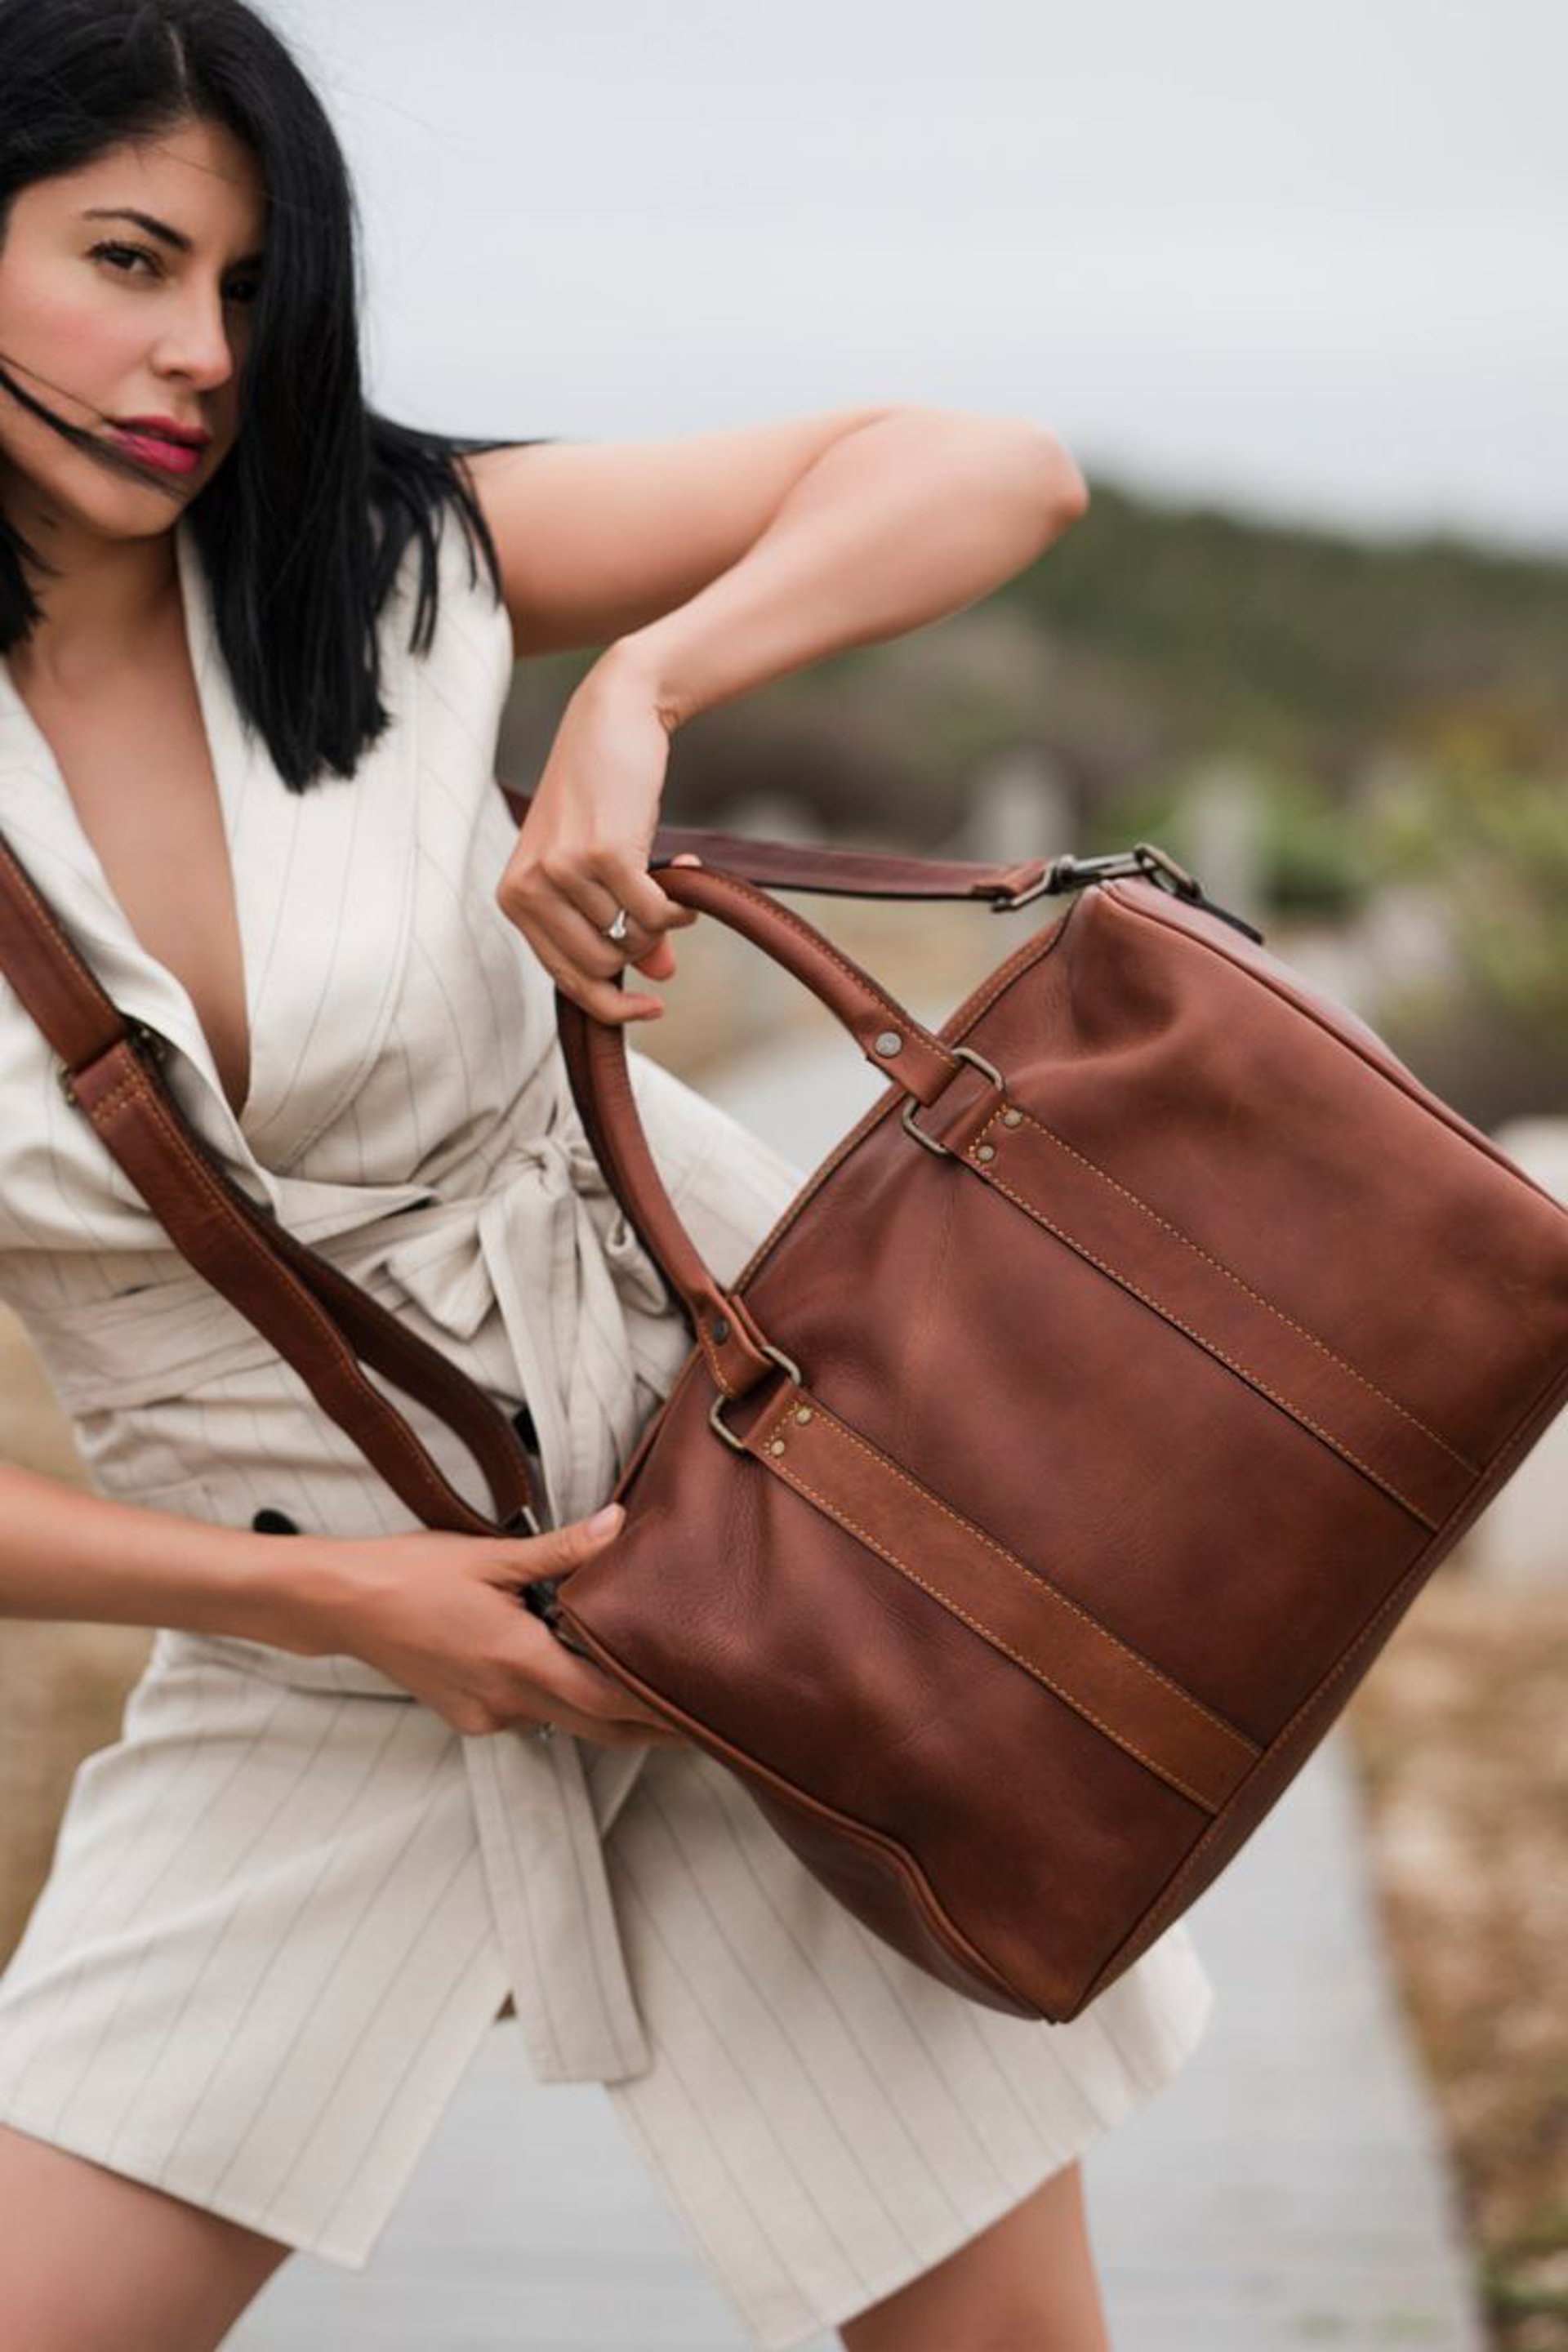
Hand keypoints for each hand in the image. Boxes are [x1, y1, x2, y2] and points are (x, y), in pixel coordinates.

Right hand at [287, 1503, 684, 1744]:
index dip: (658, 1707)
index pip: (608, 1699)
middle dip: (648, 1725)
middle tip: (701, 1718)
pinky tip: (568, 1667)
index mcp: (519, 1660)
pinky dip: (556, 1697)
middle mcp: (507, 1700)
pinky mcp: (470, 1717)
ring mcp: (487, 1715)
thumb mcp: (490, 1556)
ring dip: (602, 1708)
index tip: (700, 1707)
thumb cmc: (413, 1574)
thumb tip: (619, 1526)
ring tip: (650, 1688)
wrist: (343, 1605)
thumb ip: (561, 1551)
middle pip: (597, 1725)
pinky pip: (529, 1714)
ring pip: (562, 1719)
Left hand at [493, 658, 702, 1024]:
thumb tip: (660, 977)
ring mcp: (563, 872)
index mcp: (515, 899)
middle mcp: (529, 889)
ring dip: (663, 918)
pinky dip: (679, 905)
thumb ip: (619, 927)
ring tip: (668, 878)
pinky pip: (654, 912)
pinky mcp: (602, 854)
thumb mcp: (599, 868)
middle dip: (643, 951)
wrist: (612, 720)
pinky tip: (688, 874)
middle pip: (602, 967)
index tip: (652, 1009)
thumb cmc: (602, 798)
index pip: (566, 979)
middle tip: (665, 918)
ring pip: (632, 938)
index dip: (612, 1006)